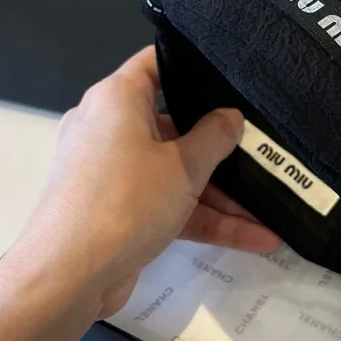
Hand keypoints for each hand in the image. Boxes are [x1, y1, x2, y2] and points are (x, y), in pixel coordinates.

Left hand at [6, 47, 279, 320]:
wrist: (68, 277)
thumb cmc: (126, 201)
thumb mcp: (184, 166)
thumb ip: (216, 136)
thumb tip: (231, 117)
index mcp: (118, 100)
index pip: (155, 64)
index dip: (193, 64)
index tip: (232, 76)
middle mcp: (112, 129)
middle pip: (176, 125)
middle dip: (222, 145)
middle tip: (263, 144)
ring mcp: (116, 171)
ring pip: (177, 171)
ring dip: (223, 194)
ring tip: (271, 208)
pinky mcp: (121, 208)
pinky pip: (169, 202)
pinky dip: (205, 217)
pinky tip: (255, 236)